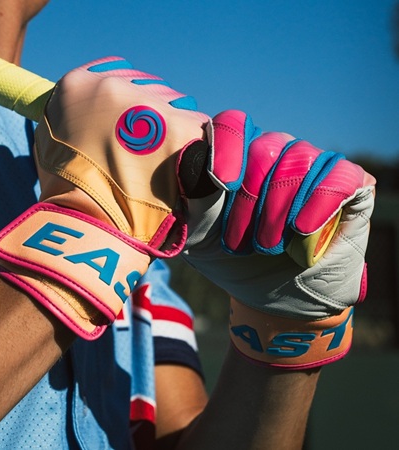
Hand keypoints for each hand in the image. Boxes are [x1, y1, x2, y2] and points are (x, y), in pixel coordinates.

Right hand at [0, 57, 208, 338]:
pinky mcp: (178, 128)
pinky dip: (196, 145)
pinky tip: (185, 165)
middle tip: (151, 148)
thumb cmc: (68, 194)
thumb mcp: (53, 145)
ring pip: (179, 104)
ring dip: (176, 128)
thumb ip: (76, 120)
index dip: (134, 95)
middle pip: (153, 88)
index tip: (138, 116)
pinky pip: (200, 126)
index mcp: (76, 86)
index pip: (119, 71)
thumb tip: (95, 117)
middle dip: (156, 115)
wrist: (89, 223)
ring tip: (167, 162)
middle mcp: (111, 87)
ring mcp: (146, 106)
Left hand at [183, 110, 375, 368]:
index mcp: (241, 160)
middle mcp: (279, 156)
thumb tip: (188, 159)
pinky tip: (301, 230)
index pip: (235, 124)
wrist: (277, 300)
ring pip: (301, 159)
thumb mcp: (199, 235)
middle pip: (266, 147)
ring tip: (268, 247)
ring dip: (279, 209)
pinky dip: (319, 203)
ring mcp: (315, 168)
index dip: (227, 144)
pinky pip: (341, 176)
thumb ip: (191, 198)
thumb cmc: (235, 263)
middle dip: (251, 198)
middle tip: (242, 243)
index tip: (223, 183)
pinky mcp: (351, 186)